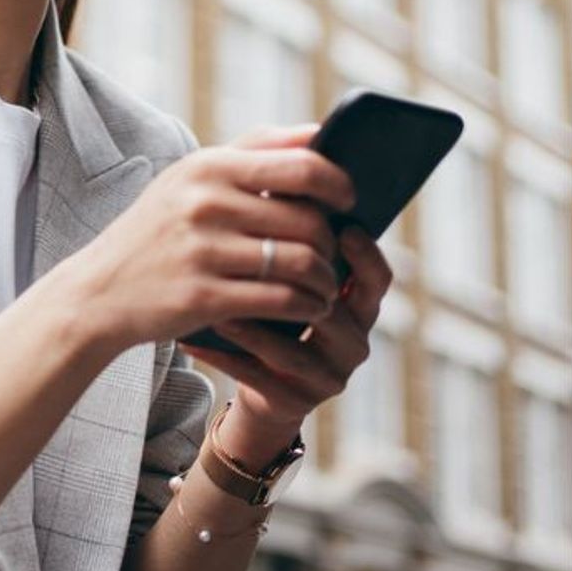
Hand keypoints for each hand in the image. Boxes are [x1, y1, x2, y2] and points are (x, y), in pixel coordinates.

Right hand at [52, 126, 354, 361]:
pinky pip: (281, 301)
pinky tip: (310, 309)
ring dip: (326, 281)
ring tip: (327, 288)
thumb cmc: (160, 229)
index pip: (302, 165)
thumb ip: (254, 151)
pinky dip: (306, 307)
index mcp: (211, 166)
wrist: (97, 291)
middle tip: (336, 257)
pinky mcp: (202, 297)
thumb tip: (320, 133)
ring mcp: (203, 250)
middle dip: (334, 244)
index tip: (350, 200)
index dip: (339, 183)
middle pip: (308, 220)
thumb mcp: (192, 178)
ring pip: (301, 263)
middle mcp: (207, 203)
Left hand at [184, 229, 394, 466]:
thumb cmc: (279, 313)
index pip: (377, 279)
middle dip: (301, 288)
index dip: (365, 255)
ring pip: (296, 352)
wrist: (264, 381)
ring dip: (256, 328)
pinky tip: (194, 338)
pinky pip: (261, 379)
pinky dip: (226, 358)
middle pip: (340, 315)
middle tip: (265, 259)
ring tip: (221, 302)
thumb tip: (298, 167)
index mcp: (361, 307)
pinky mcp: (296, 403)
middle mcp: (354, 342)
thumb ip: (303, 238)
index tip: (340, 227)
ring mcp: (329, 377)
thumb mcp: (297, 279)